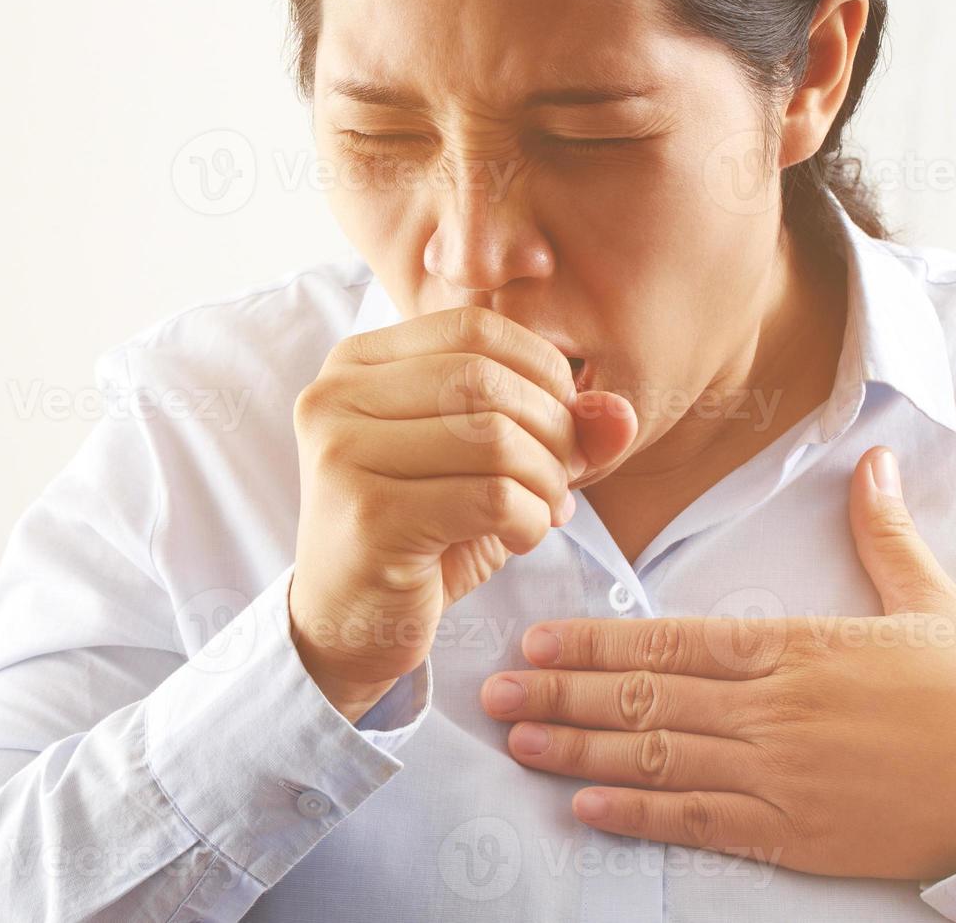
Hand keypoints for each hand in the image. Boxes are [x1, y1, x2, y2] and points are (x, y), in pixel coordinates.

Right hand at [291, 306, 636, 720]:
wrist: (346, 626)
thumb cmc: (418, 536)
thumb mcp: (487, 468)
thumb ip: (555, 428)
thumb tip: (621, 412)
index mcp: (355, 364)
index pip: (474, 329)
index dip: (541, 371)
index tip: (559, 428)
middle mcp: (334, 397)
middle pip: (484, 378)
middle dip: (551, 431)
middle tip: (561, 482)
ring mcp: (343, 455)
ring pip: (492, 437)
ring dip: (545, 482)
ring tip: (542, 512)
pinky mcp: (368, 516)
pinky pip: (491, 498)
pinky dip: (531, 521)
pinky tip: (520, 539)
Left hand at [481, 447, 955, 879]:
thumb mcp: (929, 597)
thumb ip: (882, 530)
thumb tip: (873, 459)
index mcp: (791, 646)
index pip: (667, 639)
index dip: (594, 643)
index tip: (537, 643)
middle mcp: (769, 707)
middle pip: (643, 697)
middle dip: (561, 695)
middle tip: (494, 694)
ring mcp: (778, 773)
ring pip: (656, 755)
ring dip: (579, 750)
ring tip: (518, 743)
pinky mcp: (797, 834)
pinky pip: (701, 821)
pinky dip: (639, 812)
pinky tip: (587, 807)